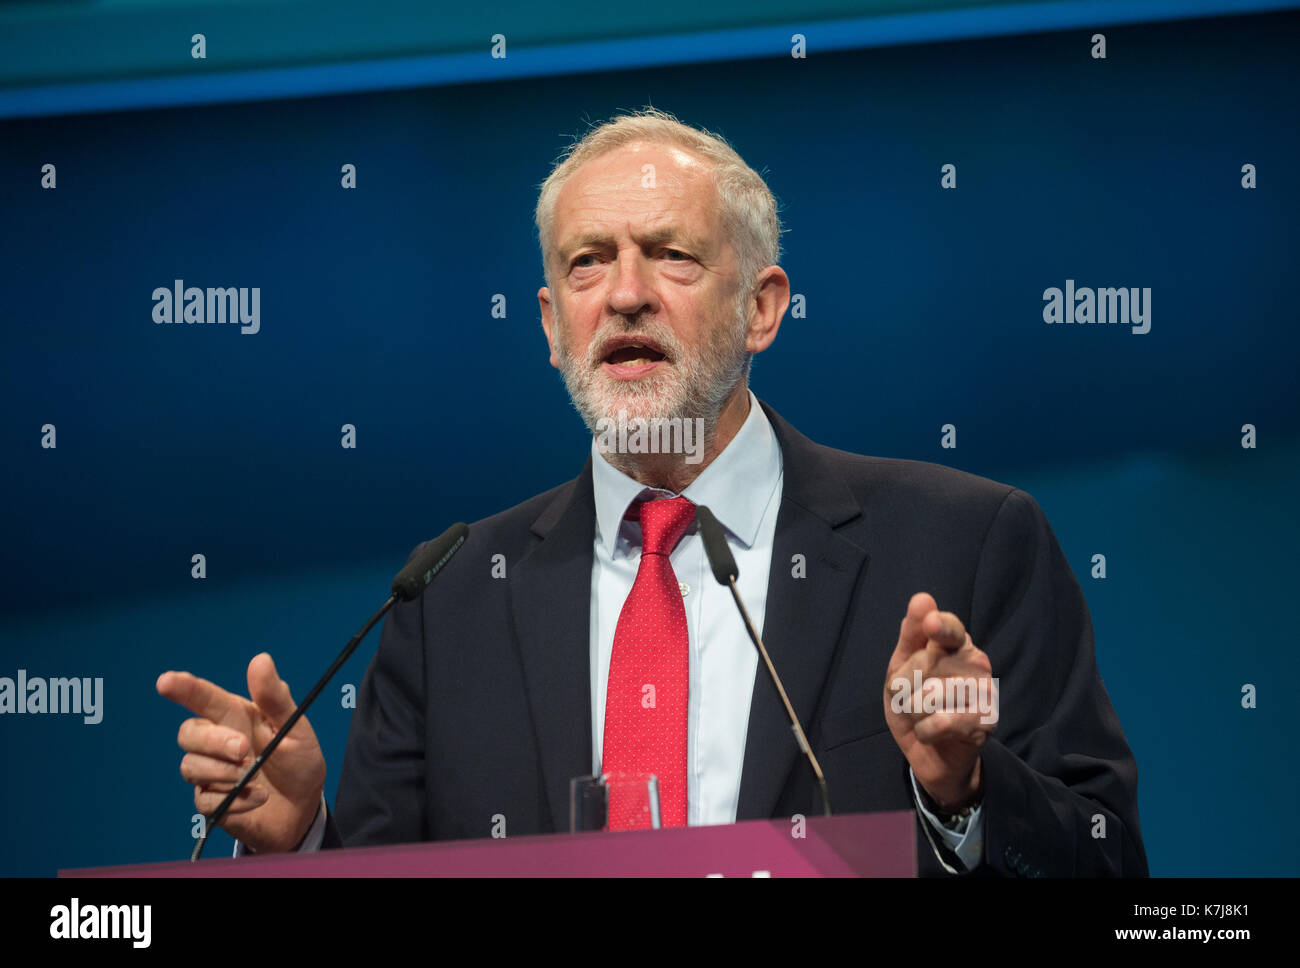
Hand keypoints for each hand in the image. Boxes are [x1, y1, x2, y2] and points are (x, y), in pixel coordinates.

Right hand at [156, 653, 325, 853]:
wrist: (305, 805)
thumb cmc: (299, 760)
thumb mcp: (296, 727)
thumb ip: (275, 697)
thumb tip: (261, 659)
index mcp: (236, 716)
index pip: (203, 698)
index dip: (184, 688)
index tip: (166, 681)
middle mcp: (217, 742)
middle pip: (188, 733)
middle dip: (212, 741)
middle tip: (243, 750)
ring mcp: (211, 772)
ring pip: (191, 767)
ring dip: (224, 772)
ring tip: (255, 776)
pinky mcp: (212, 802)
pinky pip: (206, 799)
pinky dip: (236, 799)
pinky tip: (259, 797)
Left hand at [883, 592, 996, 811]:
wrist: (931, 753)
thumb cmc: (915, 702)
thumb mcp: (902, 667)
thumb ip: (911, 635)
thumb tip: (923, 598)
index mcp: (955, 643)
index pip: (950, 628)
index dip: (940, 626)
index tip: (930, 624)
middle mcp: (976, 661)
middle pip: (924, 664)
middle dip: (903, 686)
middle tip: (912, 697)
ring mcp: (984, 691)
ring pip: (929, 695)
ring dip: (913, 712)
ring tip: (925, 715)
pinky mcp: (986, 722)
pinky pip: (940, 723)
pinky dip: (925, 731)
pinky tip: (931, 732)